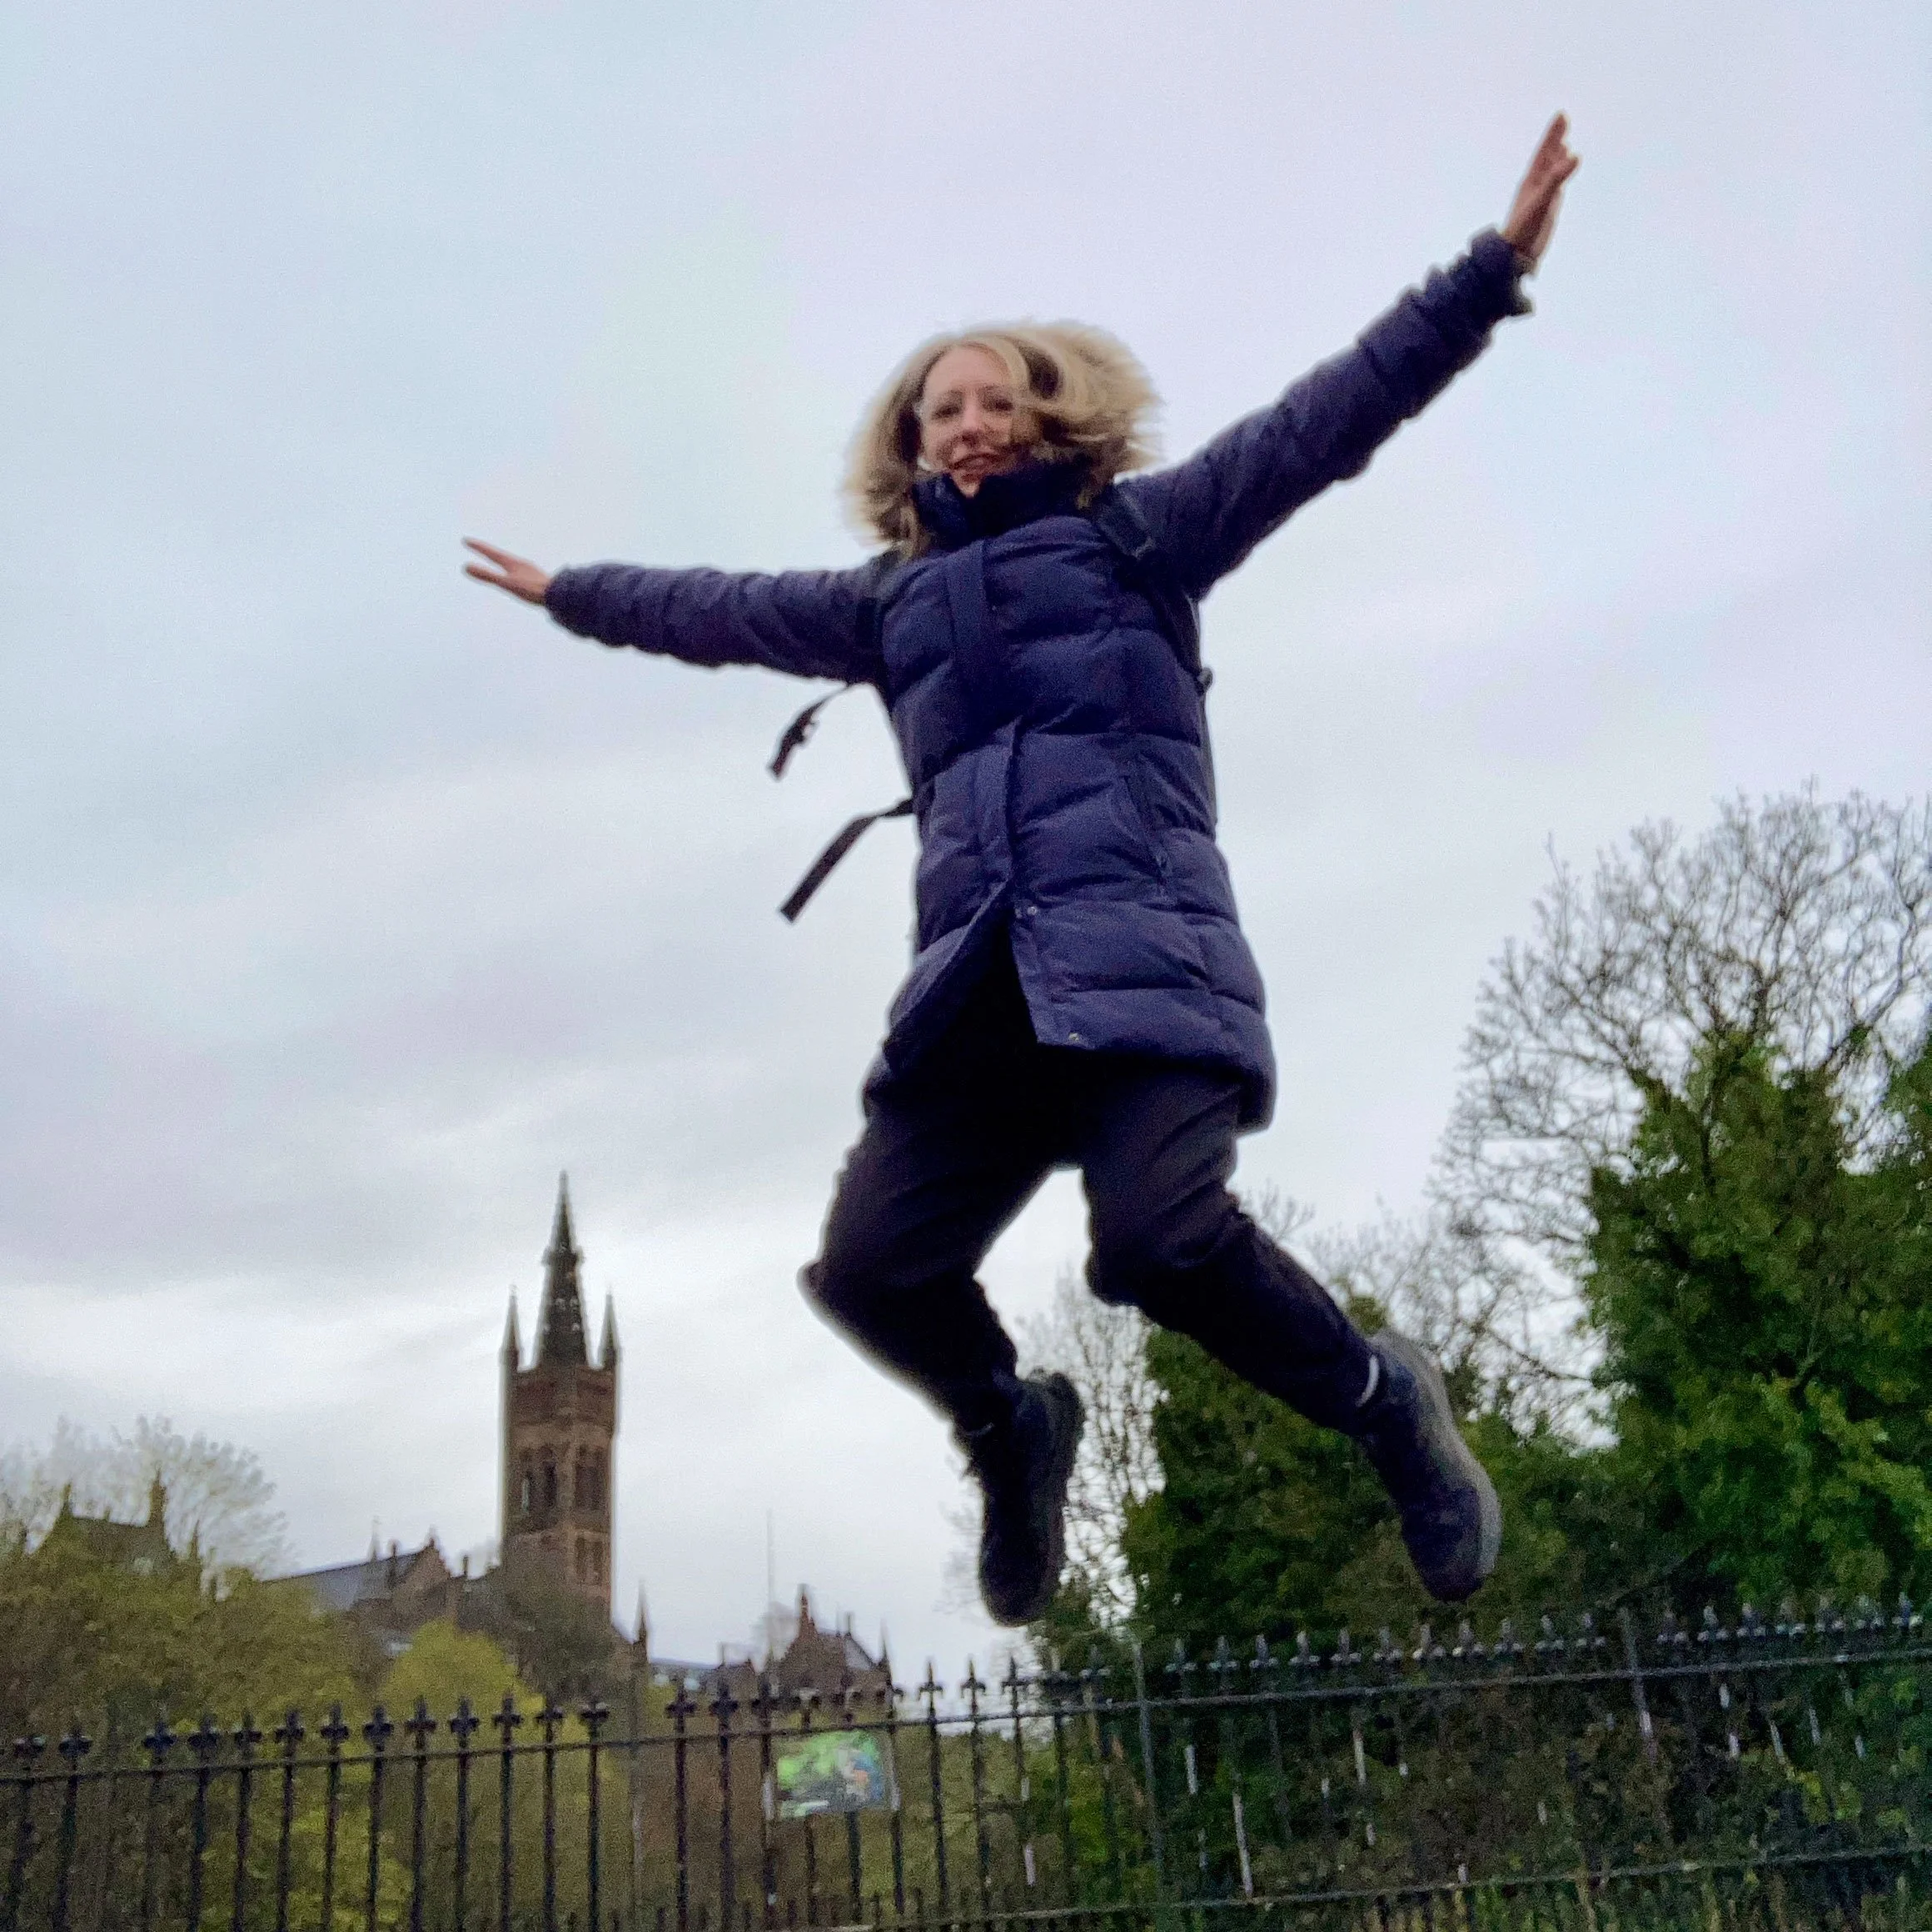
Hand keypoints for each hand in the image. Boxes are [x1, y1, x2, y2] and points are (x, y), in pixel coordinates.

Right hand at [464, 538, 551, 605]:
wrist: (559, 595)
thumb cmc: (532, 590)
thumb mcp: (506, 583)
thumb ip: (487, 576)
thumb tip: (465, 566)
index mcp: (512, 563)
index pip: (490, 553)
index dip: (477, 547)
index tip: (465, 540)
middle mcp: (520, 564)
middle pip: (499, 555)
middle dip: (486, 551)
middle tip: (477, 546)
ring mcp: (529, 571)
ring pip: (510, 563)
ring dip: (499, 559)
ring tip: (496, 558)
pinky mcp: (535, 580)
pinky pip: (518, 571)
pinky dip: (510, 569)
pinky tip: (517, 575)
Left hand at [1501, 114, 1579, 269]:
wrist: (1515, 254)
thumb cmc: (1524, 228)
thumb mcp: (1542, 200)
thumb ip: (1557, 177)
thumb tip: (1574, 155)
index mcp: (1531, 180)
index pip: (1544, 151)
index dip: (1553, 134)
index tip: (1561, 115)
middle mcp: (1536, 185)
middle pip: (1548, 157)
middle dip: (1556, 138)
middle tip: (1563, 120)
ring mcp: (1542, 196)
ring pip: (1552, 171)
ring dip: (1558, 156)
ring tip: (1563, 144)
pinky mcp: (1547, 209)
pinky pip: (1556, 186)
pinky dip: (1561, 176)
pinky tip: (1563, 174)